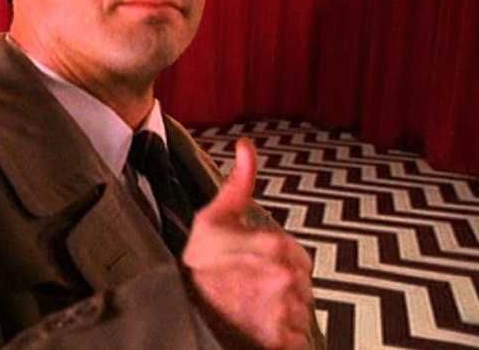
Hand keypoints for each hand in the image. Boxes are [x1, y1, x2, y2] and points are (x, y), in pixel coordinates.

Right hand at [181, 137, 321, 349]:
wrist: (178, 312)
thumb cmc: (196, 268)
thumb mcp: (212, 219)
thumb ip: (239, 183)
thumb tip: (246, 148)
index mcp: (277, 245)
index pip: (298, 257)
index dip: (275, 264)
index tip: (252, 271)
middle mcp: (286, 278)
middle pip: (301, 284)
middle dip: (279, 288)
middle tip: (248, 292)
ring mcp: (286, 311)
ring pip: (299, 311)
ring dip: (281, 313)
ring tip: (250, 311)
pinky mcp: (283, 341)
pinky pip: (297, 339)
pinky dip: (282, 338)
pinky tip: (257, 329)